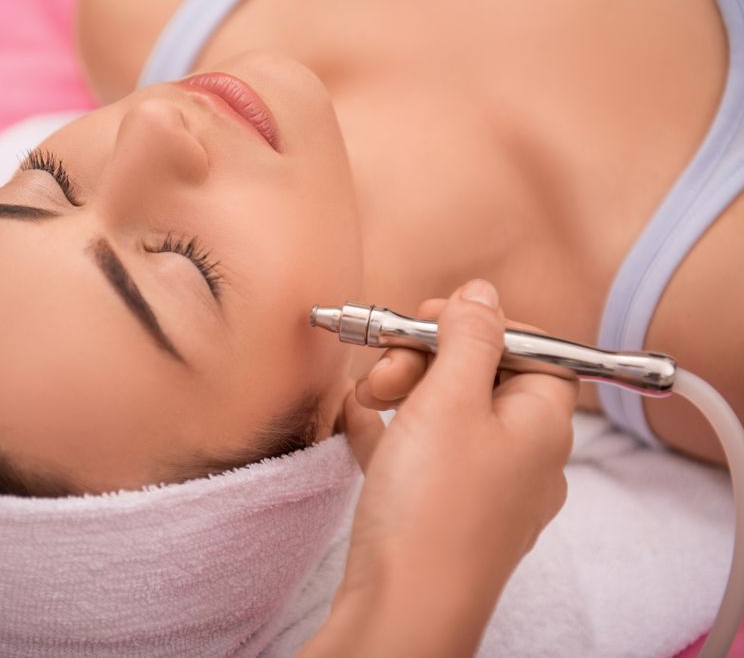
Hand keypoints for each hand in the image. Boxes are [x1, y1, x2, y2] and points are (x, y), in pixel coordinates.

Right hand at [304, 279, 577, 656]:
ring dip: (403, 392)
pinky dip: (392, 432)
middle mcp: (524, 455)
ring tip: (364, 402)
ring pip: (448, 414)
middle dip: (426, 359)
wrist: (402, 608)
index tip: (429, 316)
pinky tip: (357, 424)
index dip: (480, 324)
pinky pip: (424, 453)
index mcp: (543, 423)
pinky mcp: (448, 511)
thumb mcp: (449, 401)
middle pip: (482, 376)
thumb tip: (481, 292)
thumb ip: (469, 336)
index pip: (531, 347)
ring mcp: (486, 487)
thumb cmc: (433, 508)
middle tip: (385, 368)